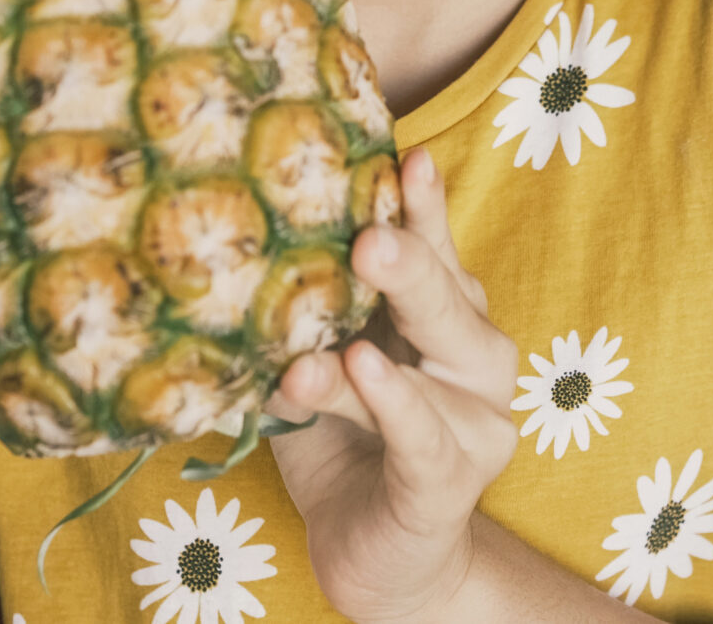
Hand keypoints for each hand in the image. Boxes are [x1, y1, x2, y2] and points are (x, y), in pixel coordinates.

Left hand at [265, 148, 519, 623]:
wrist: (374, 556)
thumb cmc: (345, 443)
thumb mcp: (317, 366)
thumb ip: (302, 321)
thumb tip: (235, 260)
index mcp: (446, 318)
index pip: (436, 252)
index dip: (424, 207)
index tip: (406, 157)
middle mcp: (476, 358)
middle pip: (447, 299)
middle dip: (411, 261)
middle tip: (369, 237)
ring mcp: (475, 422)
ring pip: (433, 368)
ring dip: (381, 343)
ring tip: (344, 319)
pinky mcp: (451, 482)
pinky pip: (425, 438)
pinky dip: (396, 405)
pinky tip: (364, 372)